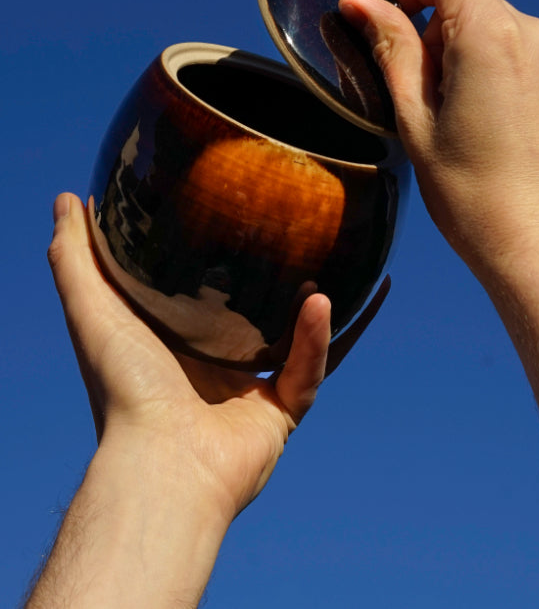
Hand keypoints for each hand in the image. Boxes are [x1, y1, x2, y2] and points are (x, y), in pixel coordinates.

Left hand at [48, 192, 330, 521]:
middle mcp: (213, 372)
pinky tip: (326, 302)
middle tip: (311, 242)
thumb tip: (67, 198)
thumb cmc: (123, 390)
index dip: (220, 264)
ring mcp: (249, 397)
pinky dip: (319, 340)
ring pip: (300, 346)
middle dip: (287, 287)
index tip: (236, 221)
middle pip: (259, 321)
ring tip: (350, 270)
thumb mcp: (91, 309)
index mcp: (174, 349)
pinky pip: (311, 371)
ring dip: (322, 313)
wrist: (159, 461)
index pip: (204, 298)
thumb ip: (74, 256)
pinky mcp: (281, 416)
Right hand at [340, 0, 538, 287]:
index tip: (392, 14)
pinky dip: (517, 78)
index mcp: (491, 38)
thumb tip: (360, 3)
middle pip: (479, 6)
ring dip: (482, 56)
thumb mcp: (414, 120)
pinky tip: (506, 130)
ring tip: (469, 120)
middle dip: (444, 35)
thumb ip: (391, 49)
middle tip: (426, 95)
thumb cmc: (471, 197)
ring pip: (511, 34)